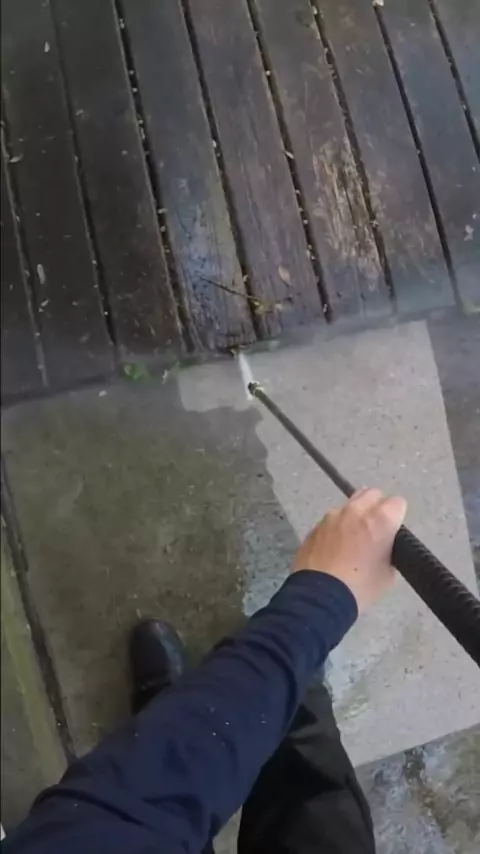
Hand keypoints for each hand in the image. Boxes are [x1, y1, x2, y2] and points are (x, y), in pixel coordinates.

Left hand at [292, 488, 406, 611]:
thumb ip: (389, 551)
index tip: (394, 530)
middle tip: (376, 528)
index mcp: (380, 519)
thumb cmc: (361, 586)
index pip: (397, 503)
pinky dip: (336, 528)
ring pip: (349, 505)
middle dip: (377, 506)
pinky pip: (331, 521)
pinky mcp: (315, 527)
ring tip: (352, 539)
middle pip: (372, 493)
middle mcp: (355, 510)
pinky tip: (334, 548)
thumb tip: (382, 547)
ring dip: (354, 516)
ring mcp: (332, 516)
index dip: (397, 516)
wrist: (320, 595)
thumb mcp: (388, 574)